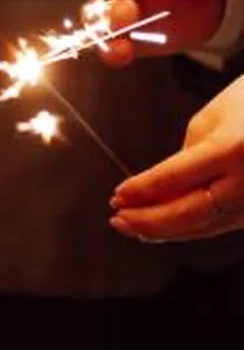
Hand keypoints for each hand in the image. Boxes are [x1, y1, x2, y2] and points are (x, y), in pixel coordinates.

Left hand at [110, 76, 243, 240]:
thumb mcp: (212, 118)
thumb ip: (186, 156)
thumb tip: (161, 188)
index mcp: (231, 148)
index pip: (175, 177)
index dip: (142, 190)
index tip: (118, 195)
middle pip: (189, 212)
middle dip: (149, 221)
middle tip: (118, 219)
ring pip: (205, 227)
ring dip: (166, 231)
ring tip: (133, 227)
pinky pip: (221, 225)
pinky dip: (191, 229)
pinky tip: (166, 229)